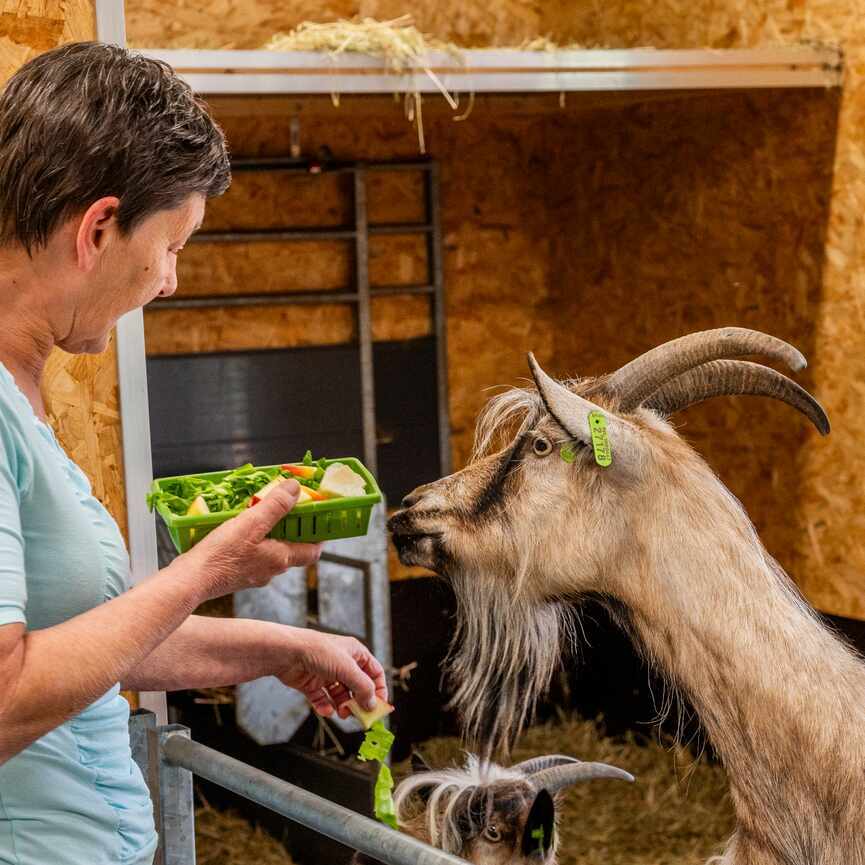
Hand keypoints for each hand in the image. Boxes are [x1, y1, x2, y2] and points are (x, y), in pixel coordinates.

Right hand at [171, 479, 321, 601]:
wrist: (190, 581)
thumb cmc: (221, 555)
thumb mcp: (252, 523)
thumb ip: (276, 506)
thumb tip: (296, 489)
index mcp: (281, 559)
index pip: (312, 551)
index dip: (320, 535)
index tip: (320, 519)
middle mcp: (270, 570)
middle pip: (292, 549)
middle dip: (292, 529)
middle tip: (288, 509)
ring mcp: (253, 575)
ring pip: (271, 551)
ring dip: (270, 534)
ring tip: (261, 514)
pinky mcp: (236, 575)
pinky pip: (252, 555)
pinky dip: (252, 541)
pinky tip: (239, 529)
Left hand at [276, 629, 387, 719]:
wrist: (287, 653)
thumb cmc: (318, 650)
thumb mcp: (348, 669)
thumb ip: (363, 688)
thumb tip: (373, 704)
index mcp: (354, 653)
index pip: (374, 672)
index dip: (379, 689)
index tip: (379, 706)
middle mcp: (342, 662)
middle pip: (357, 686)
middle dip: (360, 701)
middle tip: (360, 715)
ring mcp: (326, 673)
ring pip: (340, 695)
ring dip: (343, 706)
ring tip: (343, 713)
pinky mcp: (311, 683)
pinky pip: (322, 699)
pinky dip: (325, 707)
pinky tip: (326, 711)